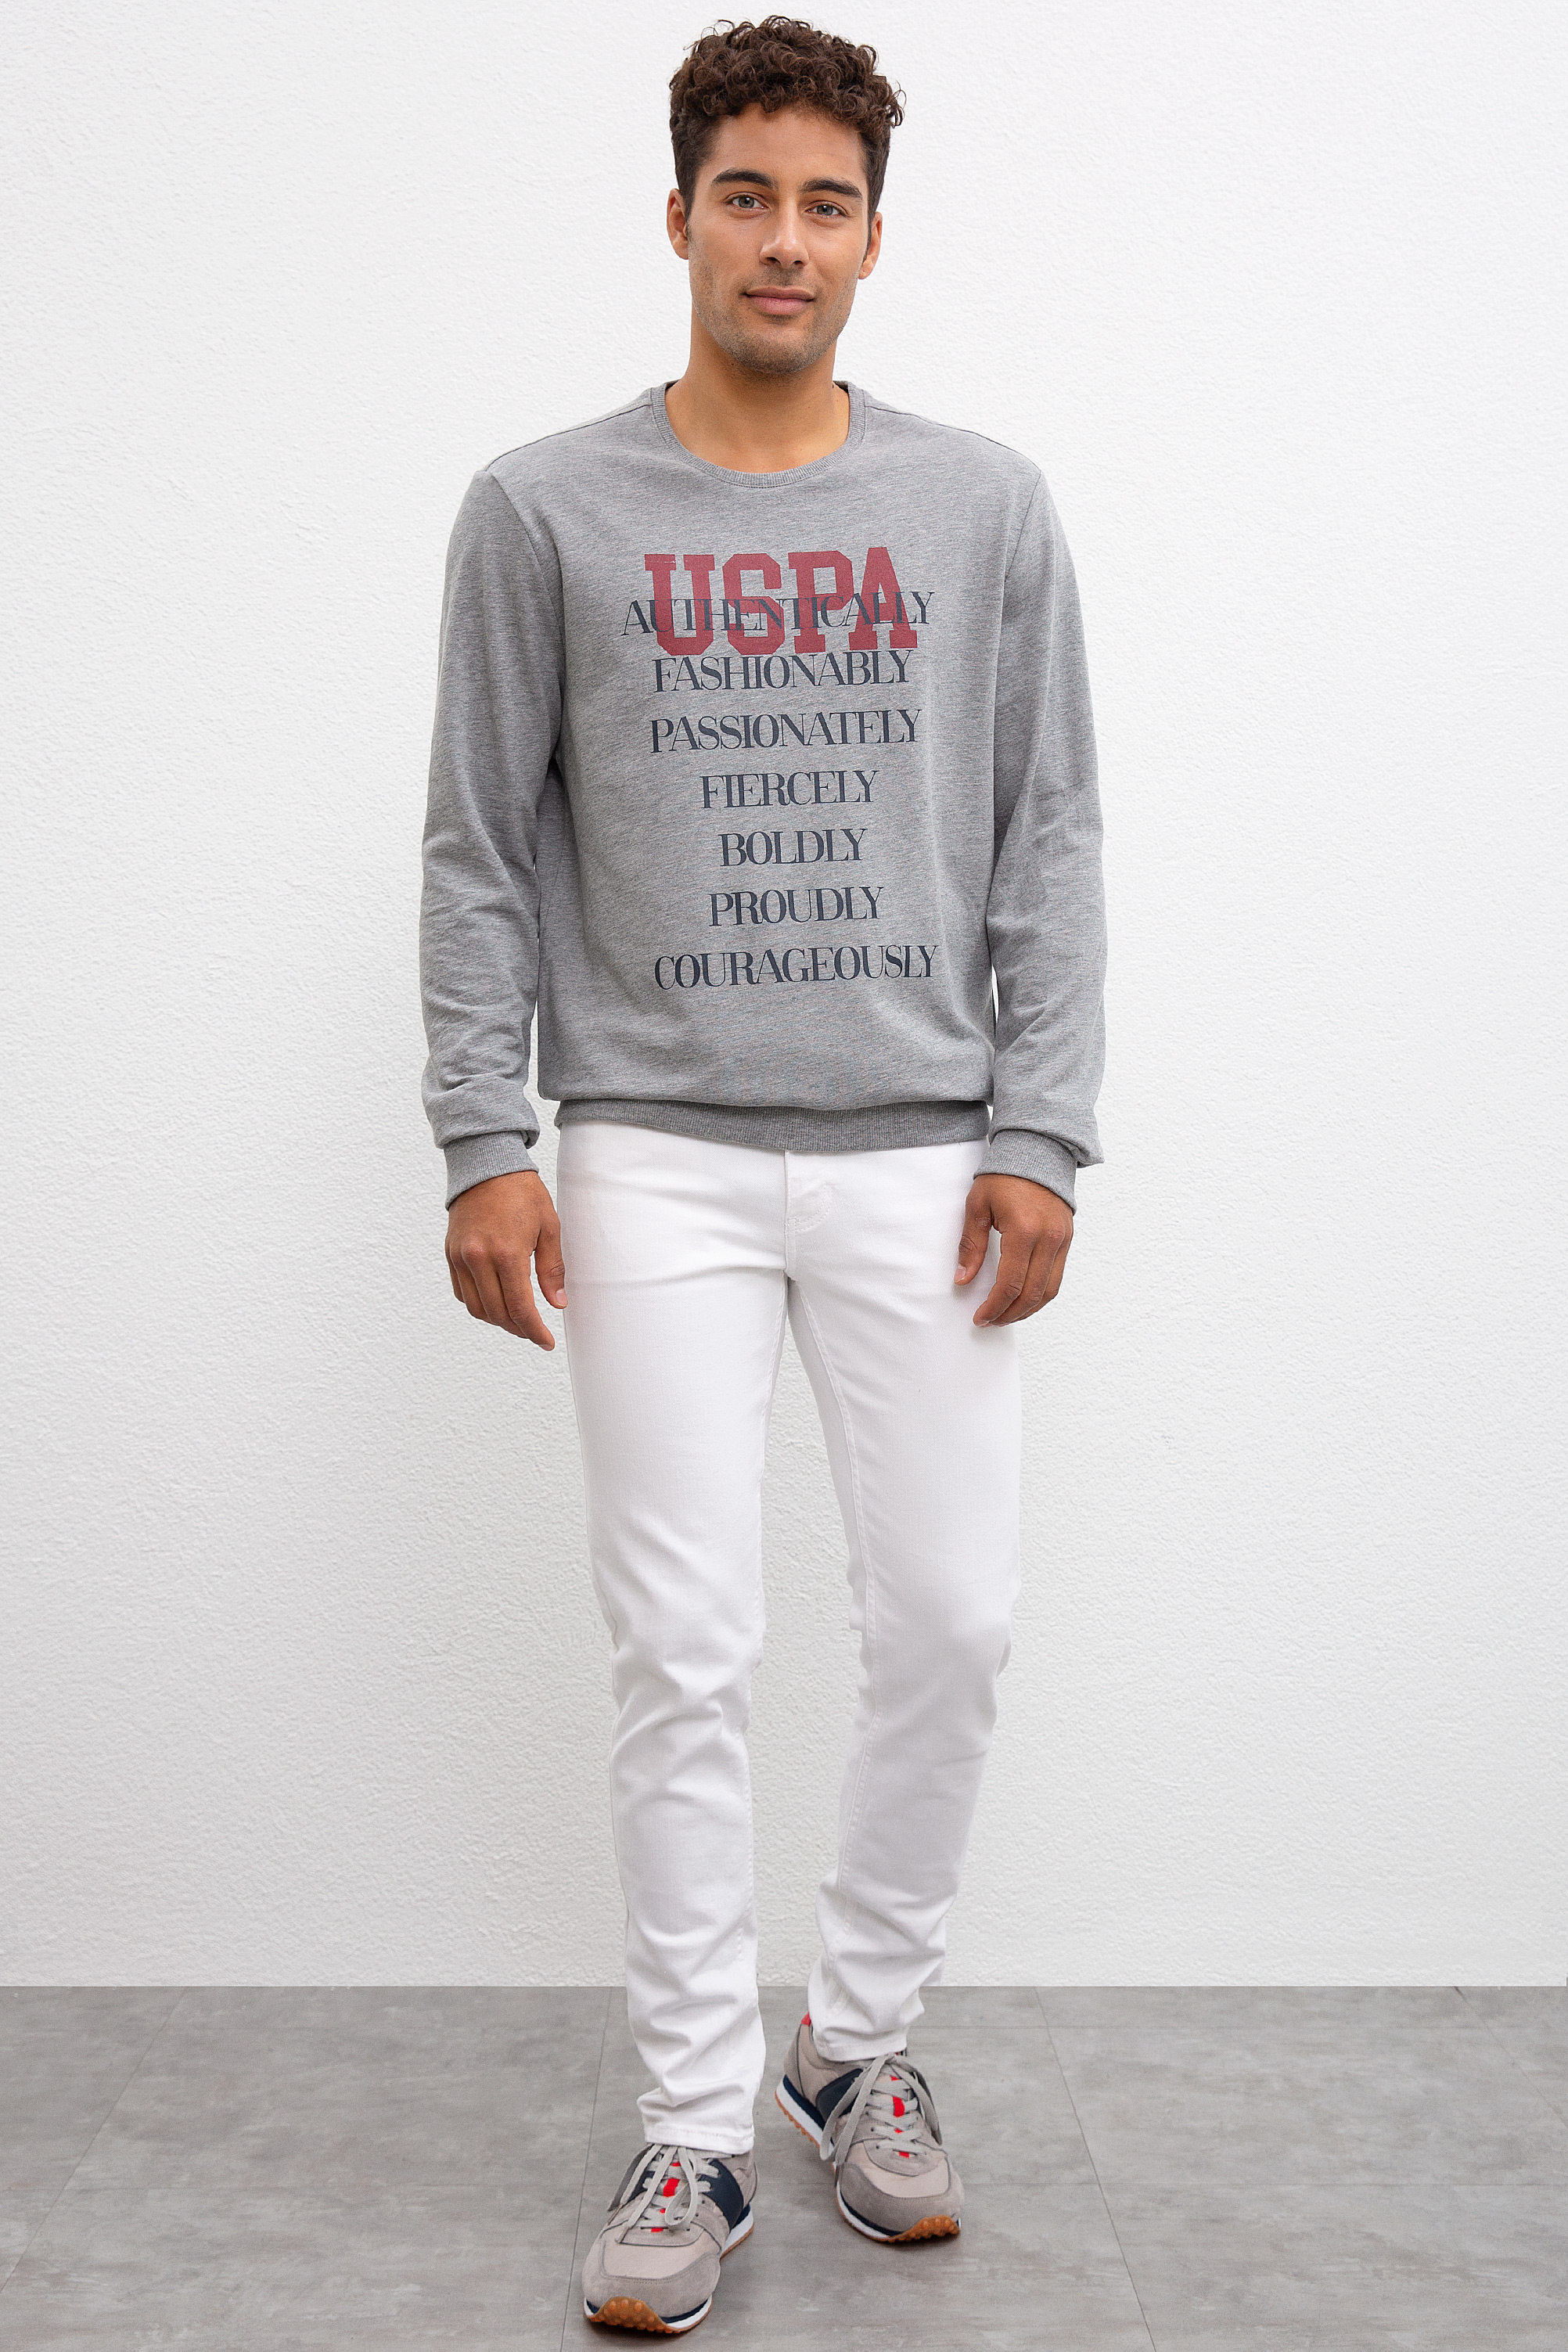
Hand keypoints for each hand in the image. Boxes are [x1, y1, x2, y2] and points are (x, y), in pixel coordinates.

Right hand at [444, 1170, 564, 1349]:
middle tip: (534, 1332)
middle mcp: (478, 1259)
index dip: (534, 1331)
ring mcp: (460, 1257)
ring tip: (517, 1320)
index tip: (545, 1341)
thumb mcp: (548, 1228)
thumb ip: (552, 1269)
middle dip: (518, 1329)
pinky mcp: (450, 1253)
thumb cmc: (522, 1193)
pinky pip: (461, 1292)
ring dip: (497, 1320)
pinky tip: (495, 1301)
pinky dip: (479, 1304)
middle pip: (496, 1314)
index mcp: (506, 1253)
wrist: (487, 1165)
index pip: (520, 1308)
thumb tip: (557, 1303)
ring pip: (476, 1308)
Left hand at [955, 1174, 1072, 1326]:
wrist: (1038, 1151)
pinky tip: (1024, 1298)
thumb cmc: (1005, 1176)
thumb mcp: (977, 1206)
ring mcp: (1062, 1240)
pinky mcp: (1068, 1239)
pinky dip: (1041, 1294)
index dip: (993, 1307)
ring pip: (1049, 1291)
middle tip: (990, 1320)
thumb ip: (970, 1245)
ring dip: (1028, 1309)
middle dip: (1009, 1314)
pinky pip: (1057, 1277)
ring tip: (1006, 1315)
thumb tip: (963, 1279)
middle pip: (1032, 1294)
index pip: (1010, 1284)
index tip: (980, 1317)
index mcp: (1023, 1230)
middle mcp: (1048, 1238)